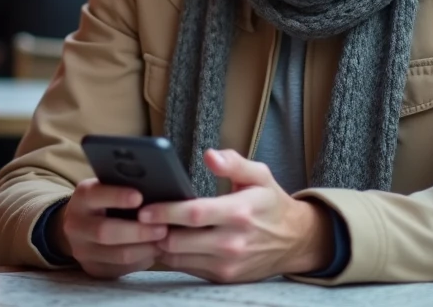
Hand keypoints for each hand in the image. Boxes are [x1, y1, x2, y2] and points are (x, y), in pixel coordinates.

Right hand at [52, 178, 167, 278]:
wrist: (81, 226)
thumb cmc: (105, 201)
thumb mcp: (106, 188)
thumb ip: (123, 186)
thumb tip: (154, 187)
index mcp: (81, 198)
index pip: (95, 195)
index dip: (117, 197)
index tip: (139, 197)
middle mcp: (76, 225)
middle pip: (105, 232)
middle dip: (138, 231)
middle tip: (163, 228)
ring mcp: (82, 251)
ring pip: (117, 255)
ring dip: (145, 249)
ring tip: (164, 242)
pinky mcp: (93, 269)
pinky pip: (122, 269)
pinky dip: (142, 260)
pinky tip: (154, 251)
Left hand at [138, 149, 332, 283]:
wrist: (295, 241)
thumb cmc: (271, 203)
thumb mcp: (260, 175)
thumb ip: (233, 162)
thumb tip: (209, 155)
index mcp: (240, 212)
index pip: (194, 214)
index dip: (166, 212)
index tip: (144, 208)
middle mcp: (232, 242)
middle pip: (179, 241)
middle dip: (154, 230)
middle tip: (137, 217)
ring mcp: (227, 264)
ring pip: (177, 258)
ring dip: (159, 244)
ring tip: (147, 228)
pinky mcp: (223, 277)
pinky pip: (187, 268)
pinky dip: (172, 256)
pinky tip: (165, 240)